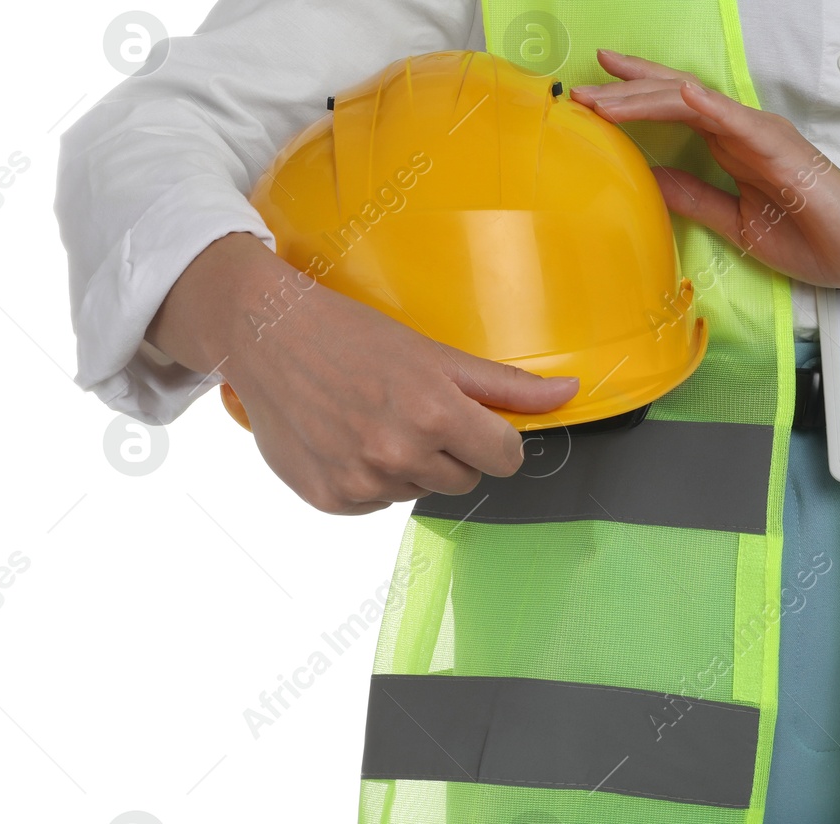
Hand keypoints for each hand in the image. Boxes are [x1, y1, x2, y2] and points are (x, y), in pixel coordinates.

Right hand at [148, 234, 579, 514]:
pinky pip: (378, 503)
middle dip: (452, 451)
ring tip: (376, 420)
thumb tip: (569, 393)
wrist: (270, 338)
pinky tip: (349, 439)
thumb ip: (506, 385)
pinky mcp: (330, 500)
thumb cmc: (355, 336)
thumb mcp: (436, 353)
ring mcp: (362, 482)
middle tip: (414, 410)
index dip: (495, 440)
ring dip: (410, 465)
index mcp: (435, 414)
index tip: (476, 423)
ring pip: (421, 491)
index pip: (505, 458)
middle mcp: (399, 454)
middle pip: (466, 479)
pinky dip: (370, 479)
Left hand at [570, 49, 839, 289]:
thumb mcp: (734, 221)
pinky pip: (738, 120)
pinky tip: (677, 92)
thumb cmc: (812, 238)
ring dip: (647, 95)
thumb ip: (693, 196)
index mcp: (731, 146)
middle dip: (624, 90)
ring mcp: (761, 133)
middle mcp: (742, 129)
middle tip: (578, 89)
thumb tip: (646, 178)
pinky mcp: (782, 146)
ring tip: (604, 92)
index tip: (589, 94)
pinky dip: (707, 104)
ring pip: (694, 102)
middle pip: (673, 97)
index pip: (673, 111)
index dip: (631, 98)